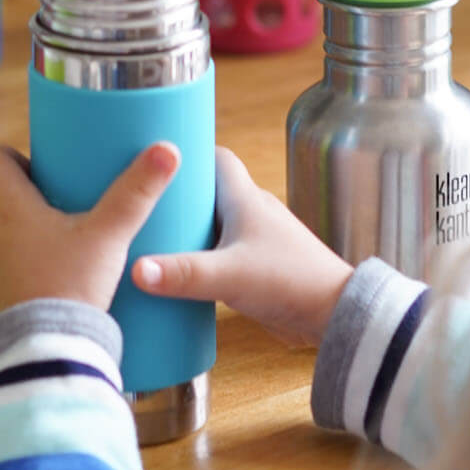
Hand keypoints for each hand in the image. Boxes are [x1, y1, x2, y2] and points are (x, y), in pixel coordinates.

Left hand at [0, 142, 179, 322]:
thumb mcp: (111, 235)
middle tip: (38, 198)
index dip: (8, 157)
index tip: (37, 170)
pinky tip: (28, 264)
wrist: (48, 348)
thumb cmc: (76, 286)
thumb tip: (168, 150)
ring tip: (33, 230)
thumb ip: (138, 192)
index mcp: (8, 207)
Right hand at [132, 147, 351, 346]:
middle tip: (140, 204)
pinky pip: (218, 254)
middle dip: (176, 196)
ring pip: (211, 225)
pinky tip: (174, 274)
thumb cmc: (292, 281)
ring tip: (147, 239)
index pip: (216, 157)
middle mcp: (250, 213)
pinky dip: (197, 258)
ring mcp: (254, 241)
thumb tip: (136, 269)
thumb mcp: (228, 276)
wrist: (333, 315)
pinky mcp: (254, 268)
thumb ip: (182, 273)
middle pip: (206, 191)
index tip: (153, 159)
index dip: (187, 154)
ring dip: (185, 231)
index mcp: (246, 199)